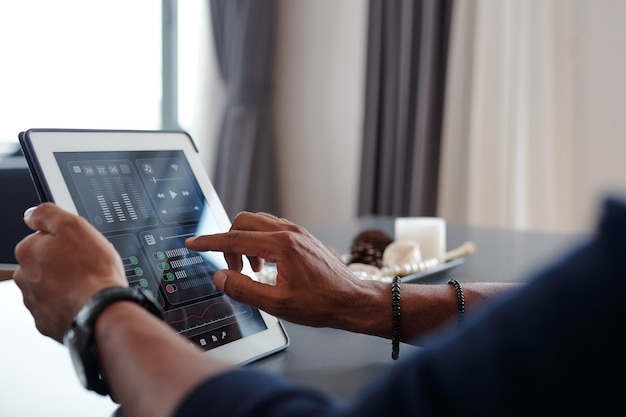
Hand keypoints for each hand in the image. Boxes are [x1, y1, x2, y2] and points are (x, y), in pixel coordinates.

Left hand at [13, 203, 127, 341]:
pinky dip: (68, 304)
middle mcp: (24, 278)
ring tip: (87, 284)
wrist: (102, 310)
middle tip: (85, 265)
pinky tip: (83, 300)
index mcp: (28, 252)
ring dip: (64, 284)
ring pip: (49, 286)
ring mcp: (34, 302)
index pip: (42, 238)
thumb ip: (47, 214)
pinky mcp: (46, 322)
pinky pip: (56, 308)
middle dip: (62, 263)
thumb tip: (31, 215)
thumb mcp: (74, 225)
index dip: (65, 241)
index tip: (79, 247)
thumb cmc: (92, 271)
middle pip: (44, 263)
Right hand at [186, 212, 384, 329]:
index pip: (235, 238)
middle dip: (229, 242)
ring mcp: (297, 232)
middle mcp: (289, 232)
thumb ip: (244, 289)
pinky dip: (260, 242)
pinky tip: (266, 265)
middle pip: (244, 222)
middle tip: (233, 269)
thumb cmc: (321, 304)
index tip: (192, 243)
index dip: (210, 242)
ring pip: (258, 223)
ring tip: (252, 270)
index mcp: (282, 246)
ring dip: (246, 241)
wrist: (352, 300)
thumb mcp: (278, 304)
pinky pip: (272, 228)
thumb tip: (221, 277)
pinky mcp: (302, 236)